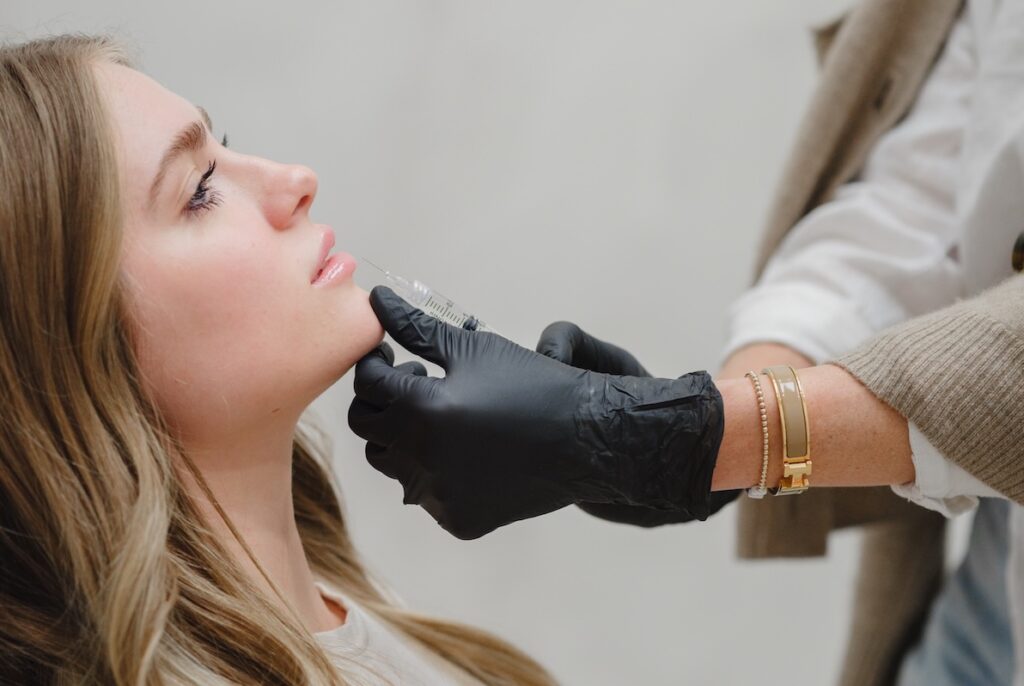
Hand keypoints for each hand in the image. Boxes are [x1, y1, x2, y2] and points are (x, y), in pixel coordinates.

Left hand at [348, 287, 724, 539]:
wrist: (587, 440)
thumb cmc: (535, 385)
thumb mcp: (474, 349)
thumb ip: (417, 327)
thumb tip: (378, 301)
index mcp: (421, 409)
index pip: (367, 382)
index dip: (374, 363)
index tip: (390, 354)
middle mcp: (422, 457)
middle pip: (367, 425)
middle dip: (382, 399)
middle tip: (416, 381)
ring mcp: (439, 495)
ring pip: (390, 463)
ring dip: (402, 435)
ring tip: (440, 415)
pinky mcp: (457, 520)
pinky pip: (426, 492)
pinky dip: (434, 470)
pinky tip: (465, 449)